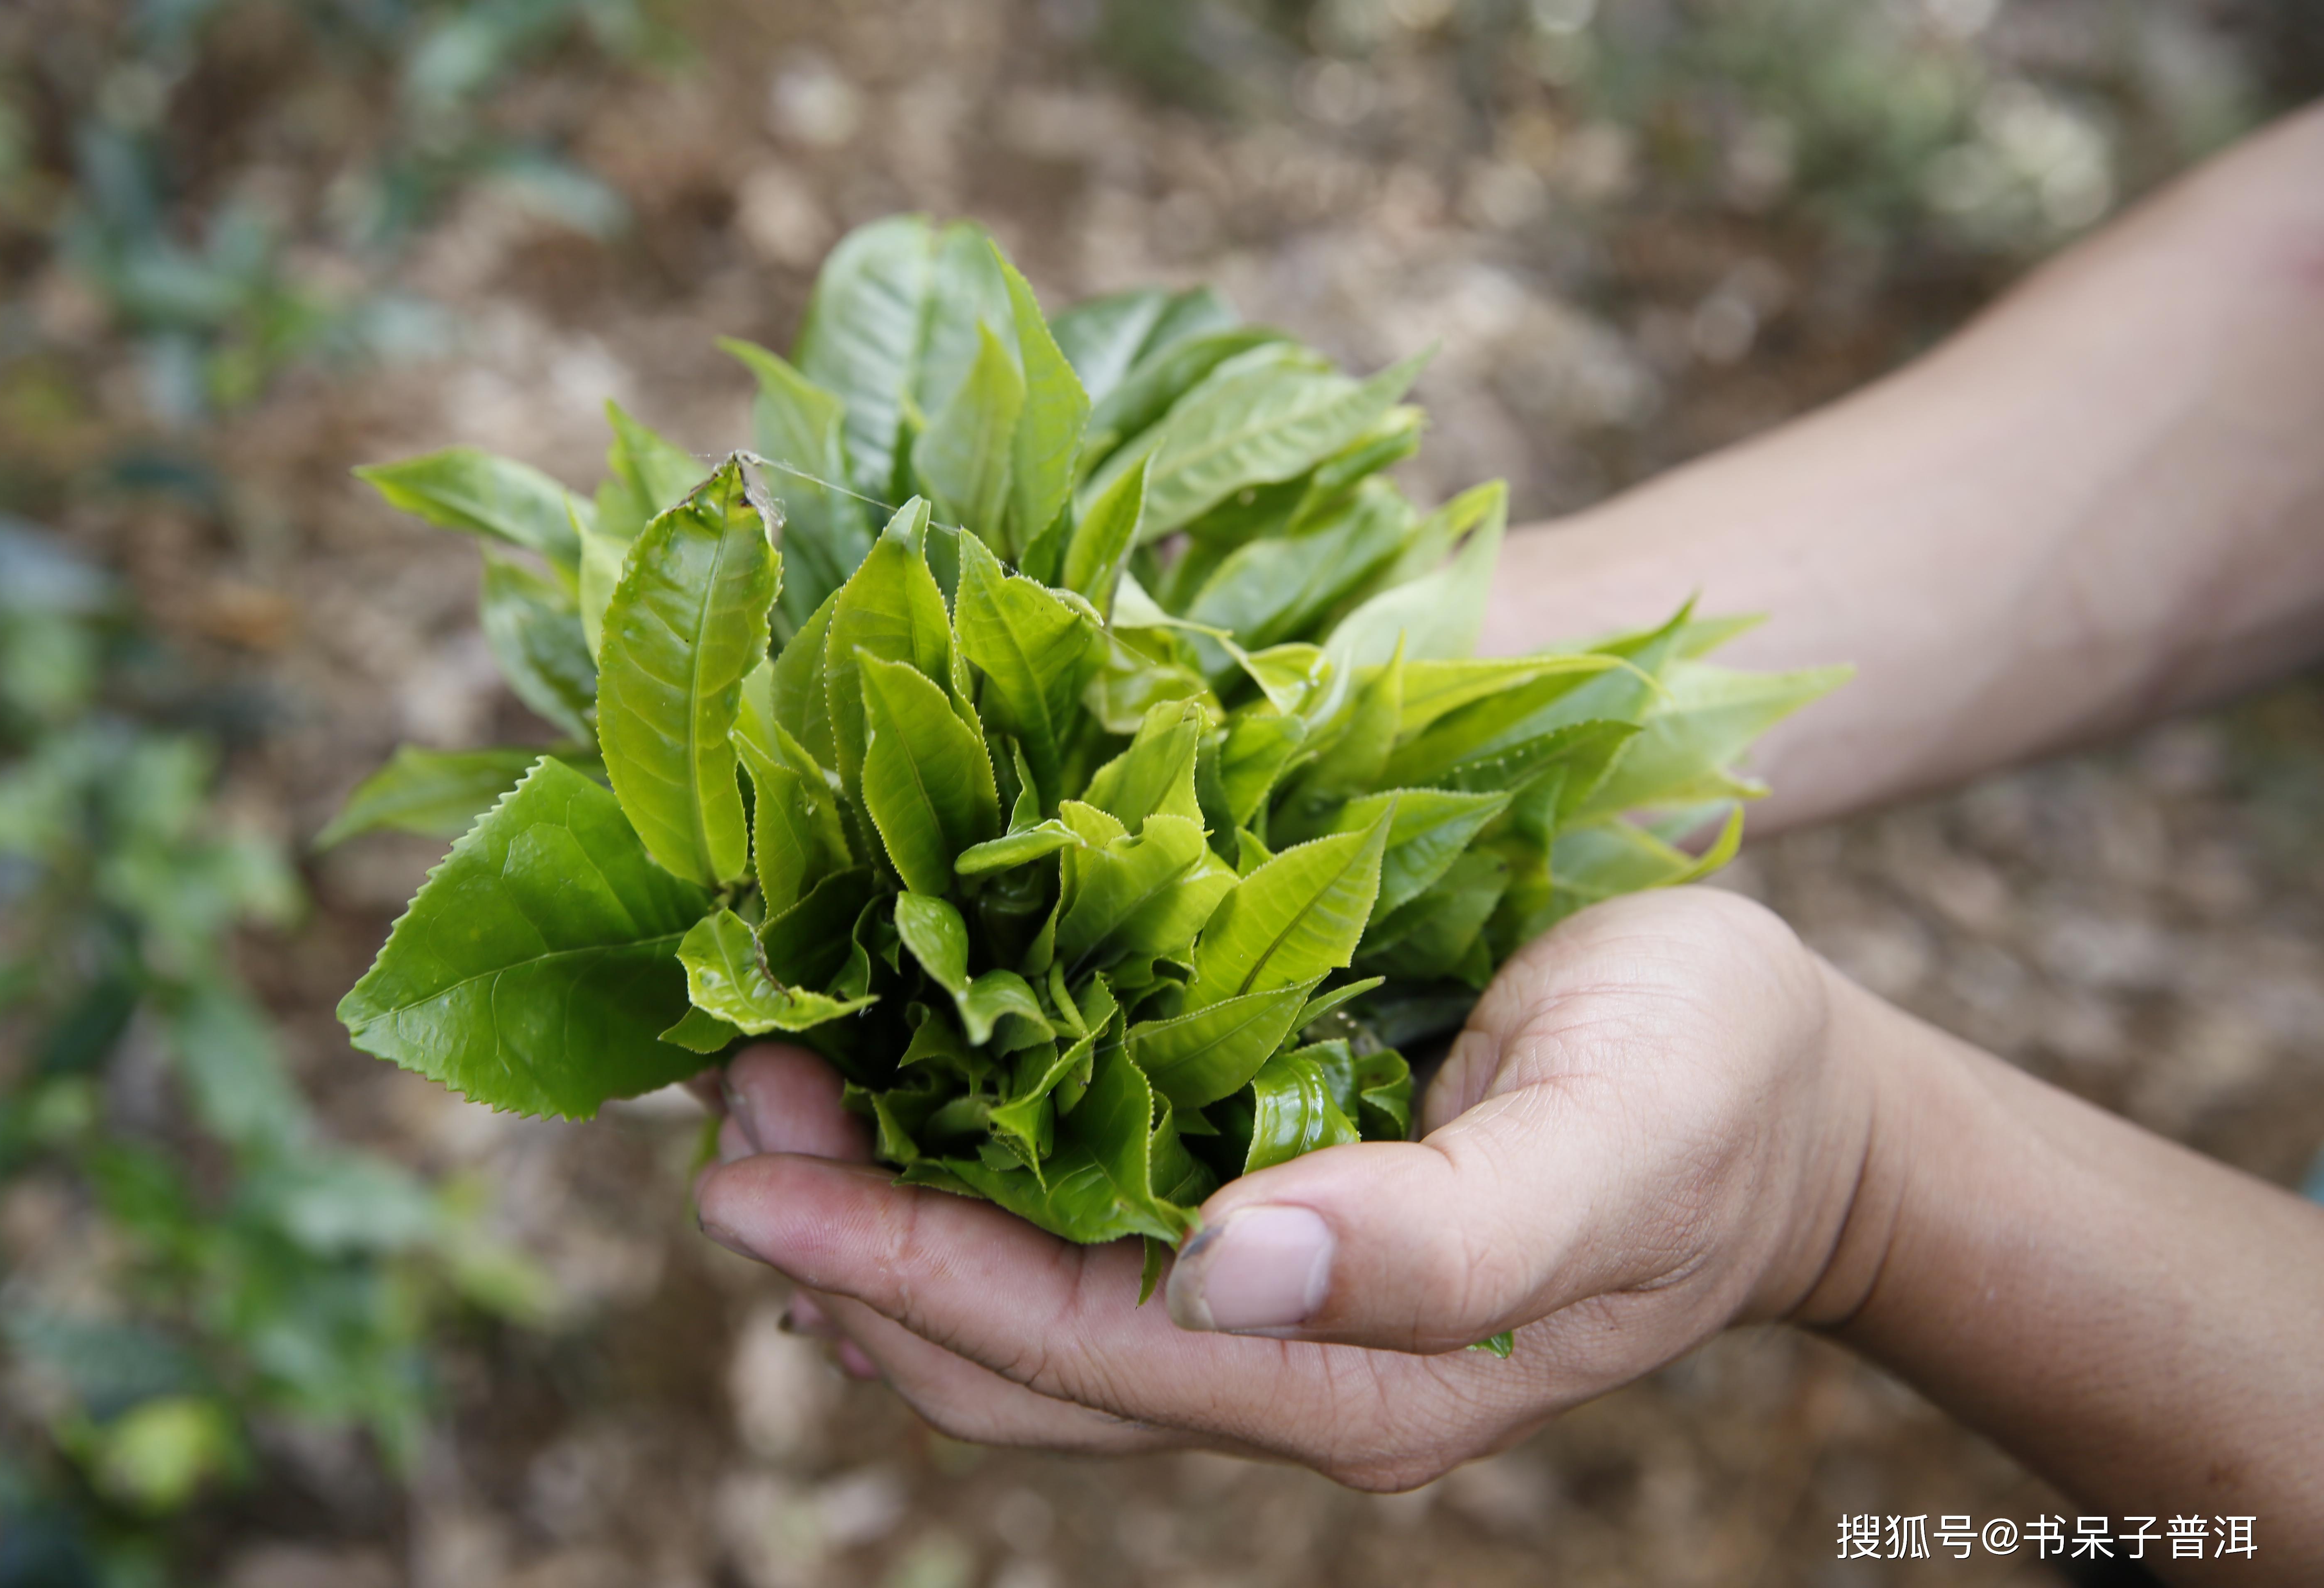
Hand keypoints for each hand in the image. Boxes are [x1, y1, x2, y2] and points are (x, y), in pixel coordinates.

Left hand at [693, 887, 1882, 1488]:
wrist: (1782, 1100)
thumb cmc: (1714, 1095)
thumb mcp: (1621, 1147)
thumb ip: (1444, 1243)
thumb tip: (1228, 1270)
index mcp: (1355, 1370)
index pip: (1076, 1348)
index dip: (899, 1271)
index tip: (745, 1183)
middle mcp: (1278, 1352)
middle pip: (1007, 1344)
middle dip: (845, 1241)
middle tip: (723, 1100)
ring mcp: (1256, 1294)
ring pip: (1012, 1295)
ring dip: (874, 1204)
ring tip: (762, 1089)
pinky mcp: (1251, 1213)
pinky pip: (1063, 1223)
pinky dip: (954, 1165)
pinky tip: (889, 1086)